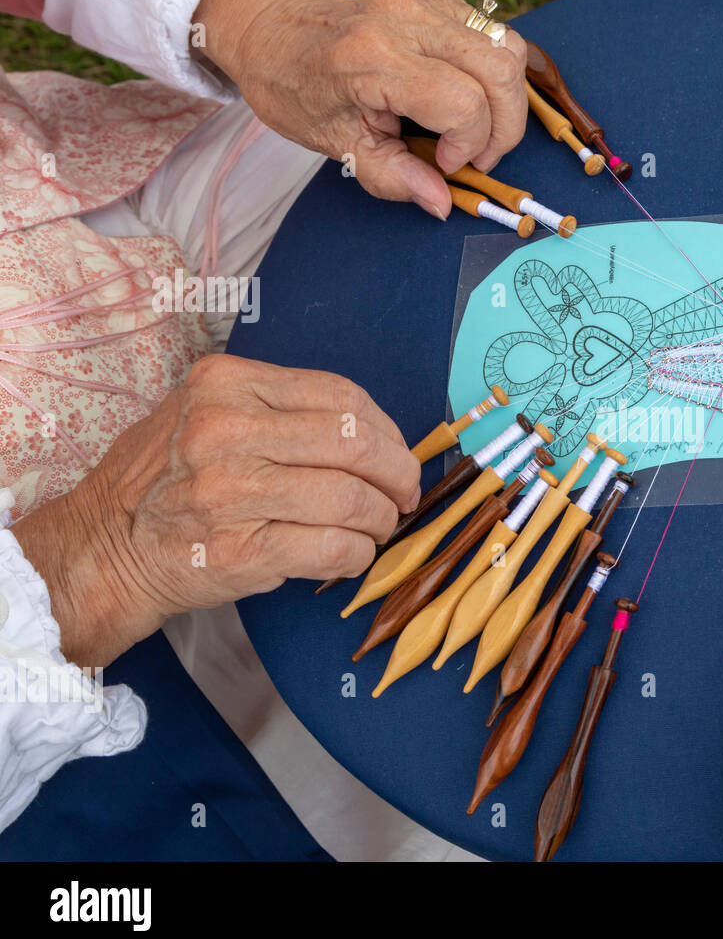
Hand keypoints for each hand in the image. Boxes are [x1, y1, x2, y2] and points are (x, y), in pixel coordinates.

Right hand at [13, 355, 420, 667]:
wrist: (102, 546)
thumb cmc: (168, 479)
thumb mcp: (208, 413)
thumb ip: (282, 411)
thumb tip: (375, 435)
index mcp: (229, 384)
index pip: (341, 397)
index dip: (386, 430)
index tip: (396, 453)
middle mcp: (227, 430)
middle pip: (355, 444)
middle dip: (398, 474)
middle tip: (404, 495)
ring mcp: (232, 491)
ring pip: (352, 498)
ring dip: (381, 519)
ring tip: (377, 527)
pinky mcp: (240, 549)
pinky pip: (333, 547)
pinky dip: (358, 553)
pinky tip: (352, 554)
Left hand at [192, 0, 527, 218]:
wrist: (271, 28)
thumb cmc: (296, 86)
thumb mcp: (337, 144)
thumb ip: (392, 177)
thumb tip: (441, 203)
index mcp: (375, 59)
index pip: (463, 105)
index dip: (468, 145)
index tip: (444, 164)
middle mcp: (406, 20)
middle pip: (499, 72)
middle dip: (503, 127)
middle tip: (477, 156)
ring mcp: (424, 1)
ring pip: (506, 48)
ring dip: (506, 100)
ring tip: (478, 127)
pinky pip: (492, 34)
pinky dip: (493, 73)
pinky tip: (467, 96)